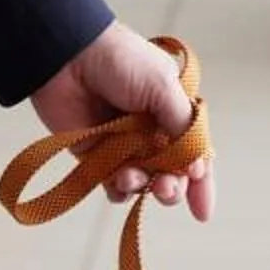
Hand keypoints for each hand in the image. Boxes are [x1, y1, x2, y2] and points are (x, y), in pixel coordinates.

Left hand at [29, 21, 211, 221]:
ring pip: (145, 183)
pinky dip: (118, 191)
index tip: (201, 213)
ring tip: (131, 177)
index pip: (196, 154)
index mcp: (173, 113)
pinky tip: (116, 182)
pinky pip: (113, 185)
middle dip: (172, 188)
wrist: (68, 56)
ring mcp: (124, 145)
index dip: (202, 183)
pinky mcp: (96, 155)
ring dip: (144, 187)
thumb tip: (199, 168)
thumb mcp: (163, 87)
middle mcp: (152, 132)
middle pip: (172, 175)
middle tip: (165, 189)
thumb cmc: (119, 61)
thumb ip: (184, 128)